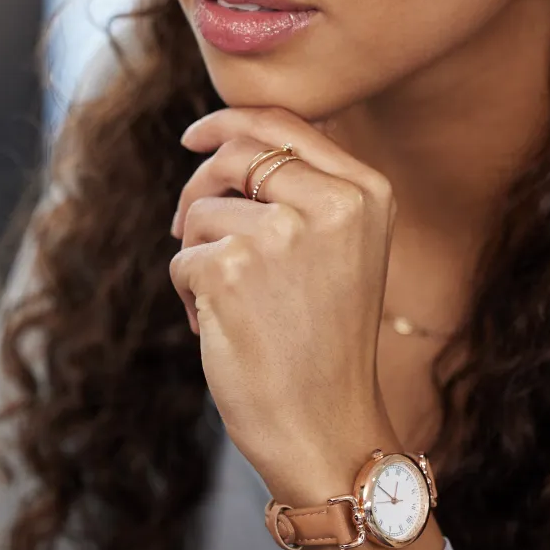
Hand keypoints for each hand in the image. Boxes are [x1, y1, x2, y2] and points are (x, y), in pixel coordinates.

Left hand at [169, 106, 402, 504]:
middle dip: (199, 186)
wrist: (325, 427)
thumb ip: (307, 188)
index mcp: (366, 191)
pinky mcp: (231, 267)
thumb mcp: (343, 249)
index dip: (229, 122)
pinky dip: (187, 292)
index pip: (285, 124)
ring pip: (203, 209)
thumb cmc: (325, 340)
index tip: (194, 136)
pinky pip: (182, 257)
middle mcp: (331, 203)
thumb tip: (230, 136)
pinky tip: (220, 328)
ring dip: (198, 254)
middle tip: (187, 227)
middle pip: (236, 154)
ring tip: (229, 303)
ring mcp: (281, 232)